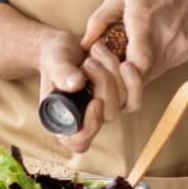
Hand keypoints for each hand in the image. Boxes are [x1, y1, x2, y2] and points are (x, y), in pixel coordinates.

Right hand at [37, 31, 123, 153]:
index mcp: (63, 121)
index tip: (95, 101)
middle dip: (103, 83)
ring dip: (114, 74)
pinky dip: (132, 80)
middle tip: (89, 61)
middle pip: (107, 115)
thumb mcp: (53, 62)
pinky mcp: (120, 99)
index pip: (79, 141)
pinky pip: (134, 99)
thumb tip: (76, 84)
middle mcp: (86, 121)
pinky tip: (123, 63)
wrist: (67, 47)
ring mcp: (105, 111)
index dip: (90, 127)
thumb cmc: (55, 58)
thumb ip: (61, 72)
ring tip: (97, 51)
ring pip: (123, 104)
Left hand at [82, 0, 187, 100]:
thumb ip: (100, 19)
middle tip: (114, 64)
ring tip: (130, 53)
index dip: (120, 74)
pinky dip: (154, 63)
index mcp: (145, 21)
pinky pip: (166, 65)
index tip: (109, 64)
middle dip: (125, 76)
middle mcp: (165, 38)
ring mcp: (180, 47)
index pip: (136, 65)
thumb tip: (85, 44)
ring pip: (155, 74)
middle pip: (143, 76)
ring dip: (139, 71)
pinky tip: (149, 46)